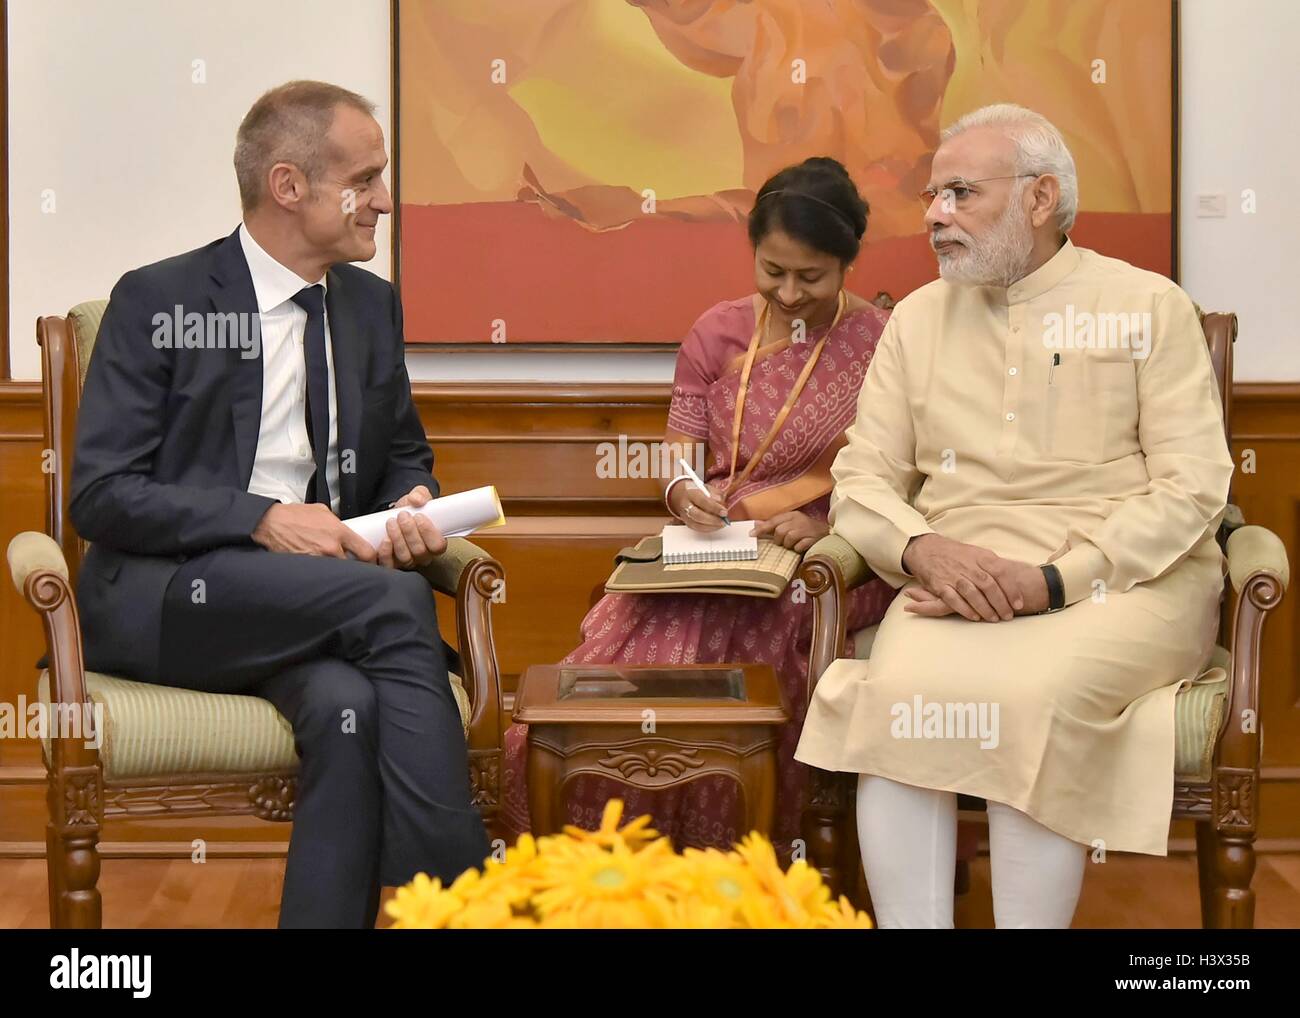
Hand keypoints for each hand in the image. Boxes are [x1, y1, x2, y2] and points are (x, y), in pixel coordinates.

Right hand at [252, 502, 376, 562]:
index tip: (371, 561)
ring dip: (338, 572)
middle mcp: (331, 549)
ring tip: (335, 569)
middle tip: (353, 566)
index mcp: (338, 532)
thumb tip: (346, 529)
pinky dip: (323, 574)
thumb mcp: (322, 511)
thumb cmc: (294, 516)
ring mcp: (318, 560)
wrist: (271, 524)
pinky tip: (320, 571)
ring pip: (338, 573)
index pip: (366, 552)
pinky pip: (322, 575)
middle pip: (354, 567)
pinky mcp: (307, 568)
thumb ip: (338, 522)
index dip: (372, 559)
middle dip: (355, 567)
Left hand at [377, 485, 447, 569]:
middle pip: (420, 551)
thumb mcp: (417, 498)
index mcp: (436, 542)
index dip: (429, 532)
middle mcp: (424, 556)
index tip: (419, 516)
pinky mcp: (392, 564)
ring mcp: (408, 561)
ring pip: (405, 558)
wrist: (394, 516)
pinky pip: (389, 564)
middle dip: (410, 532)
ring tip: (391, 522)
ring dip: (397, 538)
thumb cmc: (410, 510)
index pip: (438, 546)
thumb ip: (420, 494)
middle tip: (402, 515)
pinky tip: (384, 539)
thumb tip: (416, 499)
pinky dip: (386, 553)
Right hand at [668, 481, 728, 531]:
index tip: (724, 512)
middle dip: (713, 520)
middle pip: (698, 515)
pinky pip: (697, 529)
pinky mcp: (687, 523)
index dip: (715, 508)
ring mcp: (685, 515)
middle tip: (723, 520)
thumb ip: (716, 494)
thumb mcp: (708, 488)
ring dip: (712, 526)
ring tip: (721, 524)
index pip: (703, 501)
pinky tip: (716, 526)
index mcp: (691, 493)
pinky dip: (708, 529)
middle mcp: (685, 504)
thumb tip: (721, 504)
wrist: (682, 495)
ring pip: (697, 524)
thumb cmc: (698, 491)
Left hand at [750, 511, 828, 553]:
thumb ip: (774, 524)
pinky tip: (801, 547)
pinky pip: (799, 547)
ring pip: (789, 539)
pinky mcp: (813, 540)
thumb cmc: (806, 530)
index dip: (762, 528)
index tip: (751, 535)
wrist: (829, 534)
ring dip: (789, 545)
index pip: (774, 521)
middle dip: (779, 540)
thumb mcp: (790, 524)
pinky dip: (798, 549)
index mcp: (792, 515)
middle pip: (780, 531)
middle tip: (783, 542)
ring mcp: (807, 530)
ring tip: (794, 545)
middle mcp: (799, 520)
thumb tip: (755, 524)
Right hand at [903, 554, 1049, 619]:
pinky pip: (953, 599)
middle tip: (1008, 616)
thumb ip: (994, 566)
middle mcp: (968, 566)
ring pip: (972, 593)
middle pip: (988, 585)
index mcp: (981, 557)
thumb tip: (1014, 579)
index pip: (1001, 573)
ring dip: (985, 608)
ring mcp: (953, 575)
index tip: (1019, 604)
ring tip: (994, 619)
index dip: (1011, 590)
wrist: (928, 549)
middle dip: (1000, 603)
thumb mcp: (978, 554)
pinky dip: (964, 609)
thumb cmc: (958, 555)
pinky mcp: (939, 584)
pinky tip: (974, 617)